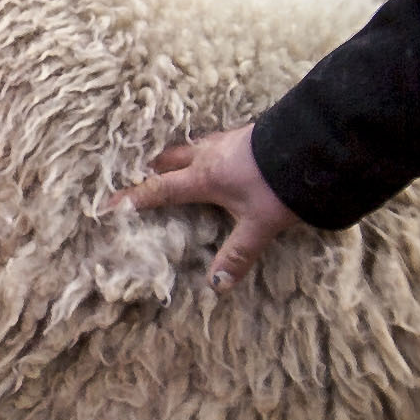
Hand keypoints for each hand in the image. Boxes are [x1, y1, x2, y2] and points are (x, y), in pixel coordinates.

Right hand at [120, 124, 300, 289]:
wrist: (312, 145)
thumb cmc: (279, 186)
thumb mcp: (259, 225)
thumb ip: (237, 254)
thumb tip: (216, 286)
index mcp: (204, 178)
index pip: (160, 190)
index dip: (133, 198)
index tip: (108, 203)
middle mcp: (209, 156)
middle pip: (170, 160)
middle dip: (153, 169)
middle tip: (140, 174)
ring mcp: (226, 141)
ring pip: (190, 147)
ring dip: (177, 155)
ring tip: (172, 163)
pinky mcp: (244, 134)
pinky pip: (212, 141)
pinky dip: (202, 149)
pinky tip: (214, 155)